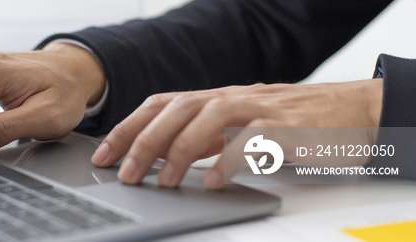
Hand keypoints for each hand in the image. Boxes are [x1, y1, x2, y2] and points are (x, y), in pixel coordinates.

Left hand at [90, 79, 382, 188]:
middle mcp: (232, 98)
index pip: (161, 105)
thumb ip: (206, 137)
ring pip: (208, 118)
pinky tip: (212, 181)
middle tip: (123, 174)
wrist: (353, 111)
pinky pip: (252, 140)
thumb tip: (165, 156)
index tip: (104, 156)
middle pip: (176, 110)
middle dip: (142, 141)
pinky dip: (228, 160)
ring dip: (179, 150)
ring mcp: (259, 109)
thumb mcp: (240, 126)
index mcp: (216, 98)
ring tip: (161, 181)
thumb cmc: (293, 122)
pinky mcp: (286, 127)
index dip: (128, 128)